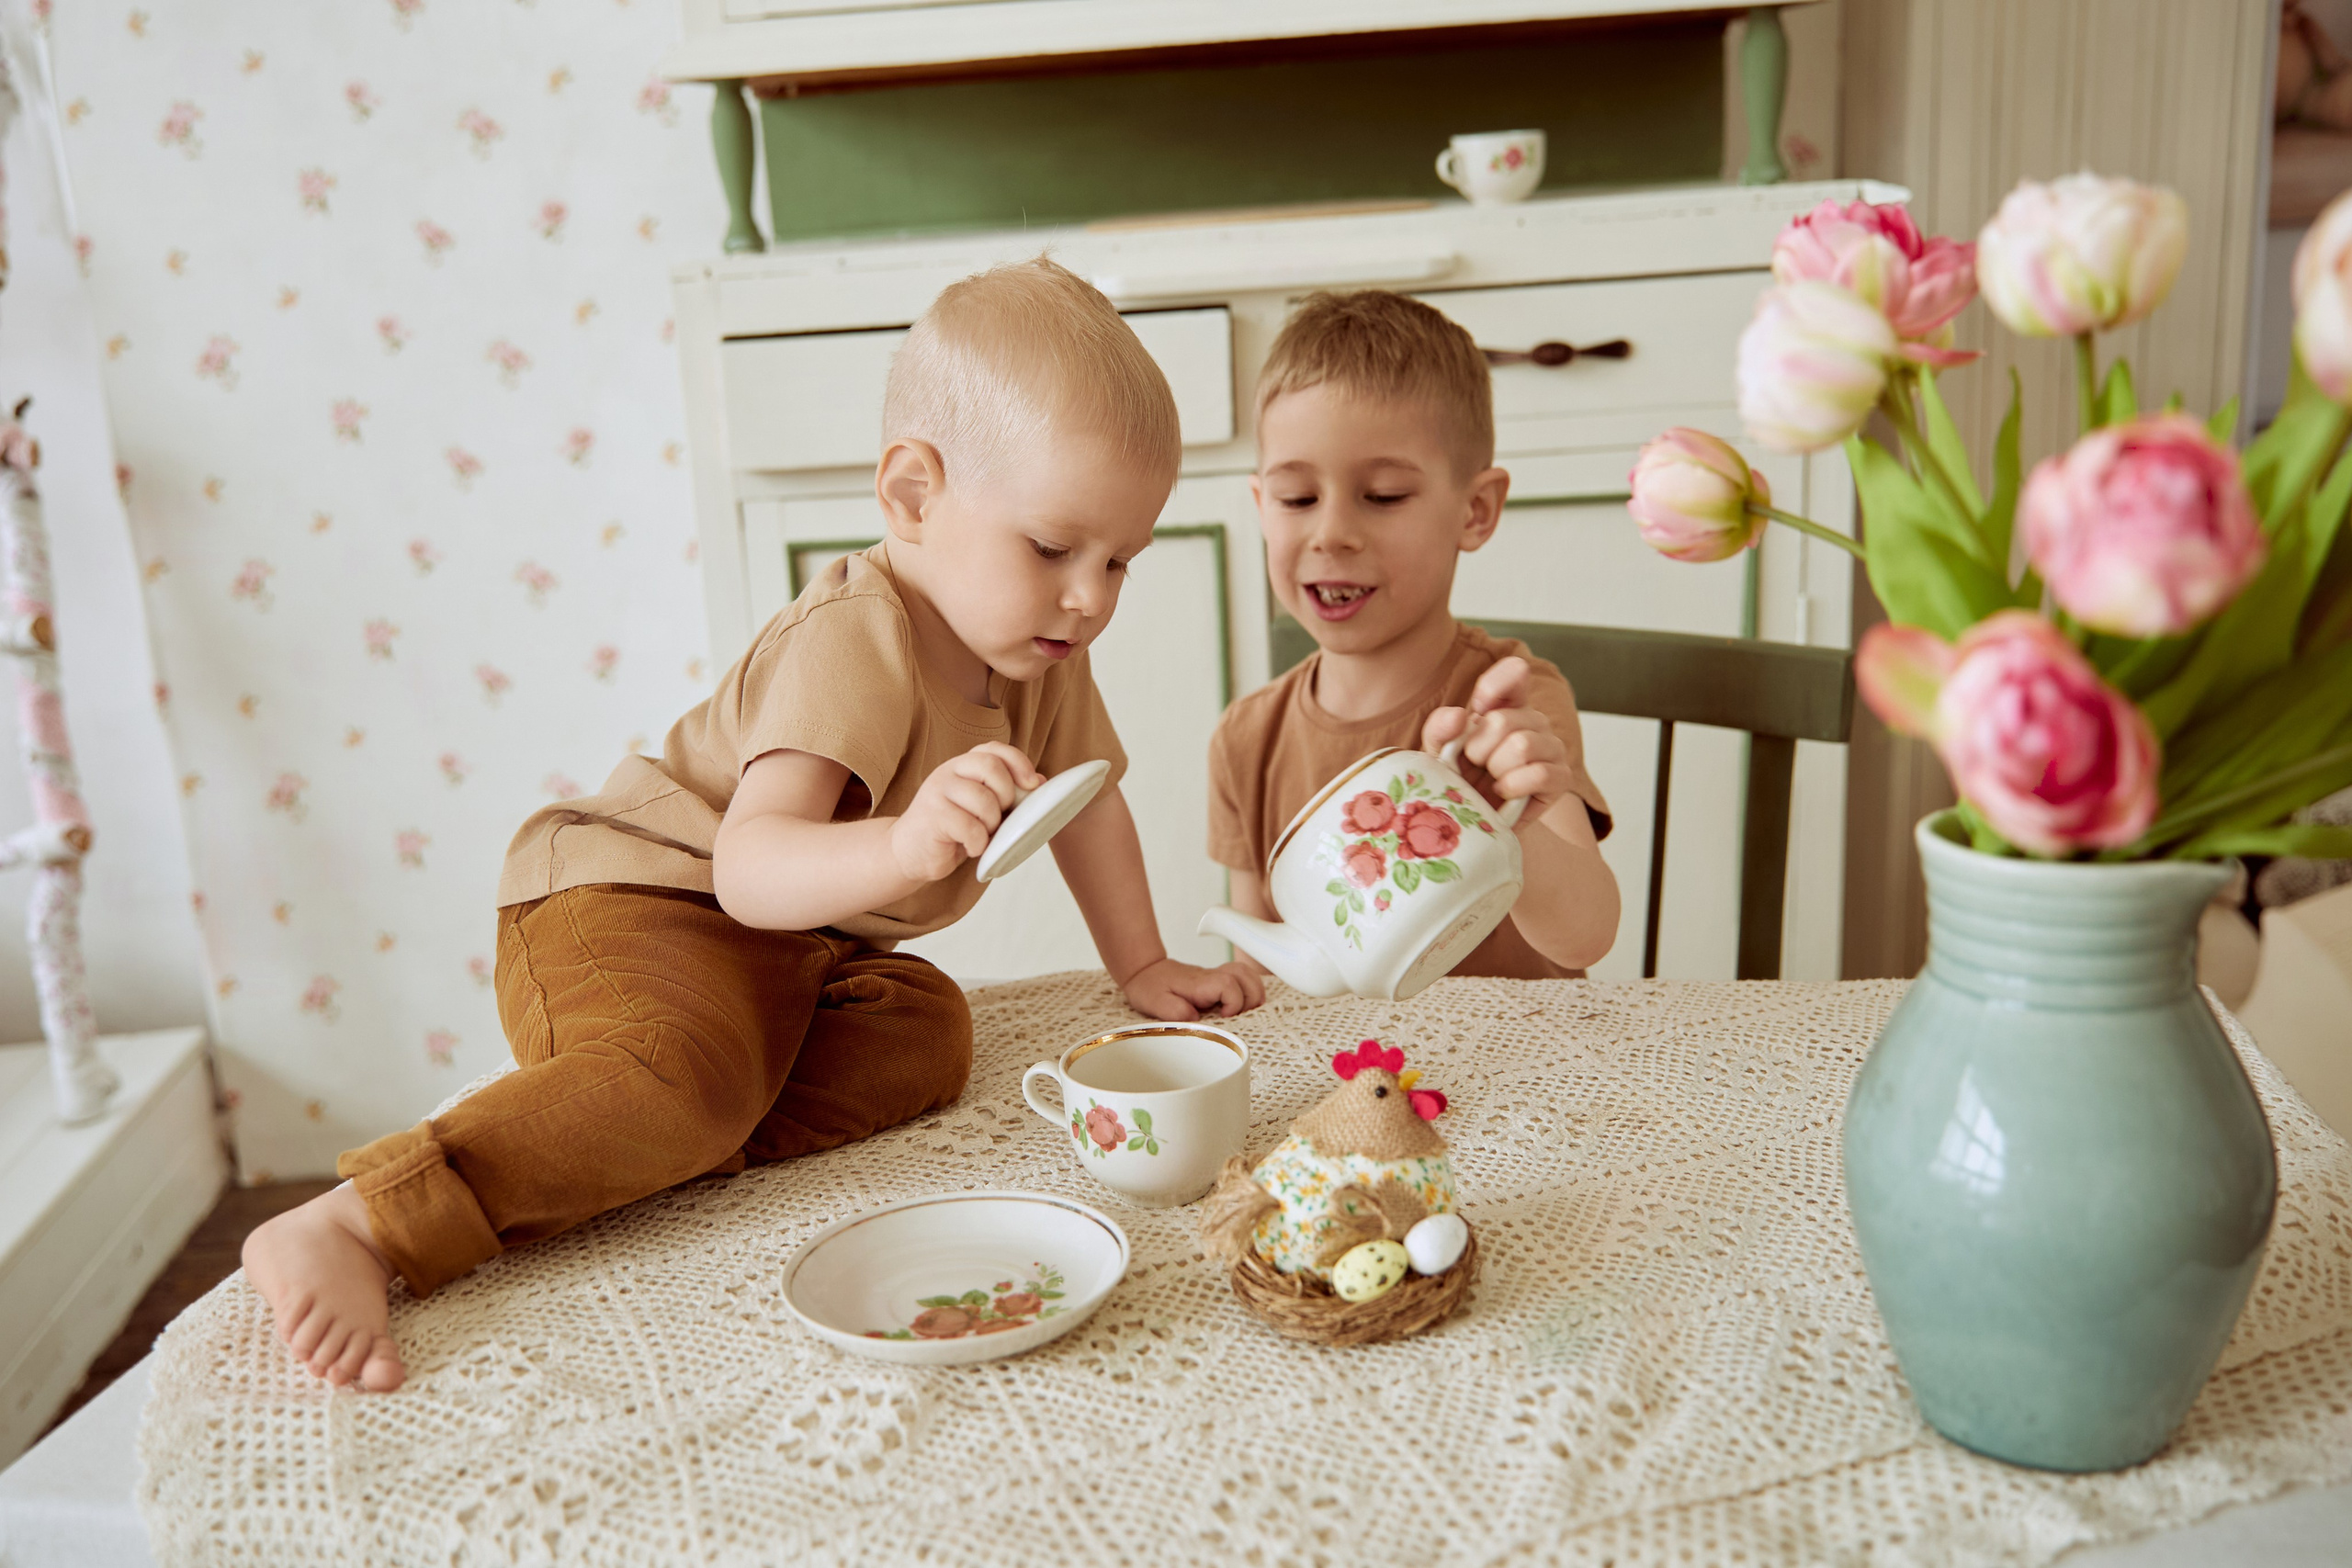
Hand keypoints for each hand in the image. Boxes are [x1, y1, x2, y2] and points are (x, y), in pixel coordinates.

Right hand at [887, 742, 1041, 882]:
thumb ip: (1007, 793)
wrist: (910, 853)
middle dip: (1006, 794)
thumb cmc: (952, 830)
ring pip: (983, 799)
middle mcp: (948, 771)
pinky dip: (978, 842)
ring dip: (992, 823)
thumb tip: (1040, 781)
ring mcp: (937, 791)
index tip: (1032, 784)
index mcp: (963, 766)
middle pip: (990, 766)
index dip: (1018, 762)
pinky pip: (969, 827)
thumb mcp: (982, 808)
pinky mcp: (932, 816)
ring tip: (982, 834)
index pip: (994, 749)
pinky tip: (970, 847)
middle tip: (1001, 815)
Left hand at [1121, 958, 1264, 1020]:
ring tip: (1246, 1011)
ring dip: (1254, 992)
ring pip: (1247, 974)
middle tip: (1241, 1015)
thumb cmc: (1149, 987)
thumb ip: (1174, 1011)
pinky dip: (1249, 990)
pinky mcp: (1217, 981)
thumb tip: (1195, 1018)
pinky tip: (1241, 1006)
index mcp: (1199, 983)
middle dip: (1252, 997)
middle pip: (1246, 976)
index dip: (1234, 1002)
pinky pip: (1242, 979)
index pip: (1229, 984)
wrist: (1145, 971)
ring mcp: (1216, 977)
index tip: (1225, 1016)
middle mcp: (1211, 977)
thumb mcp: (1154, 1002)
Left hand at [1420, 656, 1575, 821]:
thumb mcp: (1438, 752)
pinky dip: (1514, 786)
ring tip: (1491, 780)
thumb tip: (1458, 716)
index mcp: (1505, 705)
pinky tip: (1504, 792)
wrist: (1470, 821)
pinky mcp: (1561, 778)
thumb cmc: (1456, 781)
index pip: (1514, 674)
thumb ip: (1440, 729)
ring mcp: (1551, 748)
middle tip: (1476, 765)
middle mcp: (1533, 721)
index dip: (1496, 685)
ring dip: (1496, 769)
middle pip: (1504, 720)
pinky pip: (1541, 773)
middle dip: (1479, 750)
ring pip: (1523, 745)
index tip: (1478, 708)